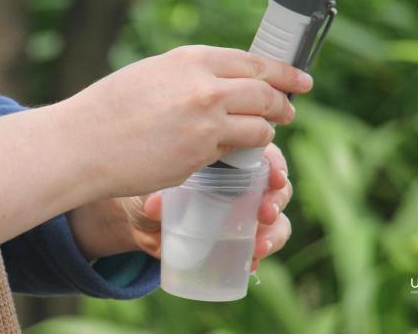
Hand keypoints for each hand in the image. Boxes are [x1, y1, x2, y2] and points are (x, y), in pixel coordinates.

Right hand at [57, 45, 311, 198]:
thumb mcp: (153, 74)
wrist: (83, 142)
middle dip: (284, 102)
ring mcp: (207, 123)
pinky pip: (235, 152)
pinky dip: (241, 151)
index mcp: (192, 60)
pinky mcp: (201, 156)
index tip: (300, 78)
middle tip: (290, 109)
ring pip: (260, 126)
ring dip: (267, 130)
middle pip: (265, 92)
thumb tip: (220, 83)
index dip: (283, 71)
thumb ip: (190, 75)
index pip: (253, 62)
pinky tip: (234, 151)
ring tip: (267, 132)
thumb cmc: (109, 108)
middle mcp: (206, 87)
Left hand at [116, 143, 292, 270]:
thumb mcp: (153, 184)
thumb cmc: (153, 187)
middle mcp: (244, 184)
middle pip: (277, 187)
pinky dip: (258, 256)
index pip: (264, 154)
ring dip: (274, 232)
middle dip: (276, 200)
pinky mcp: (237, 239)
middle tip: (265, 213)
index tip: (275, 177)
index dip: (276, 164)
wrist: (140, 219)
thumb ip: (157, 191)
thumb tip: (154, 205)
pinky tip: (251, 263)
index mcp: (231, 159)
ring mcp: (244, 213)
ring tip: (260, 246)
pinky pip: (259, 246)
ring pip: (276, 220)